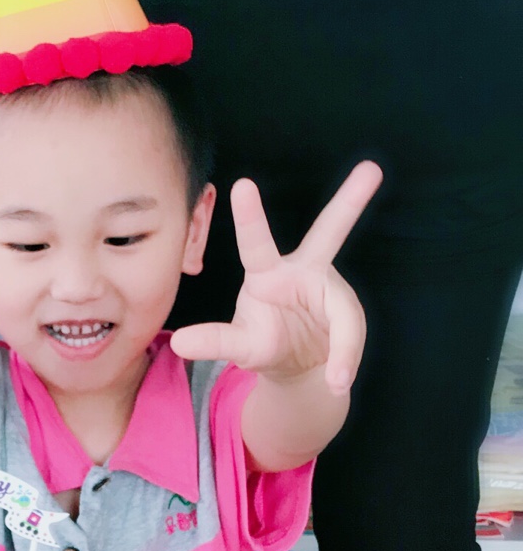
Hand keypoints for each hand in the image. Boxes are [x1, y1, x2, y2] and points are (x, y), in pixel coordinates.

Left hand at [170, 161, 382, 394]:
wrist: (298, 368)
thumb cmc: (265, 343)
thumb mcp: (239, 346)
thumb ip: (215, 341)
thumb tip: (178, 344)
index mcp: (267, 273)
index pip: (256, 243)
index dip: (249, 217)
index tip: (241, 184)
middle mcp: (304, 272)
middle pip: (330, 232)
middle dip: (351, 201)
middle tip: (372, 169)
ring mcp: (331, 291)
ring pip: (346, 314)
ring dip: (344, 346)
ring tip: (336, 377)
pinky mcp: (348, 316)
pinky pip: (349, 338)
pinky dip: (344, 363)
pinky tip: (336, 381)